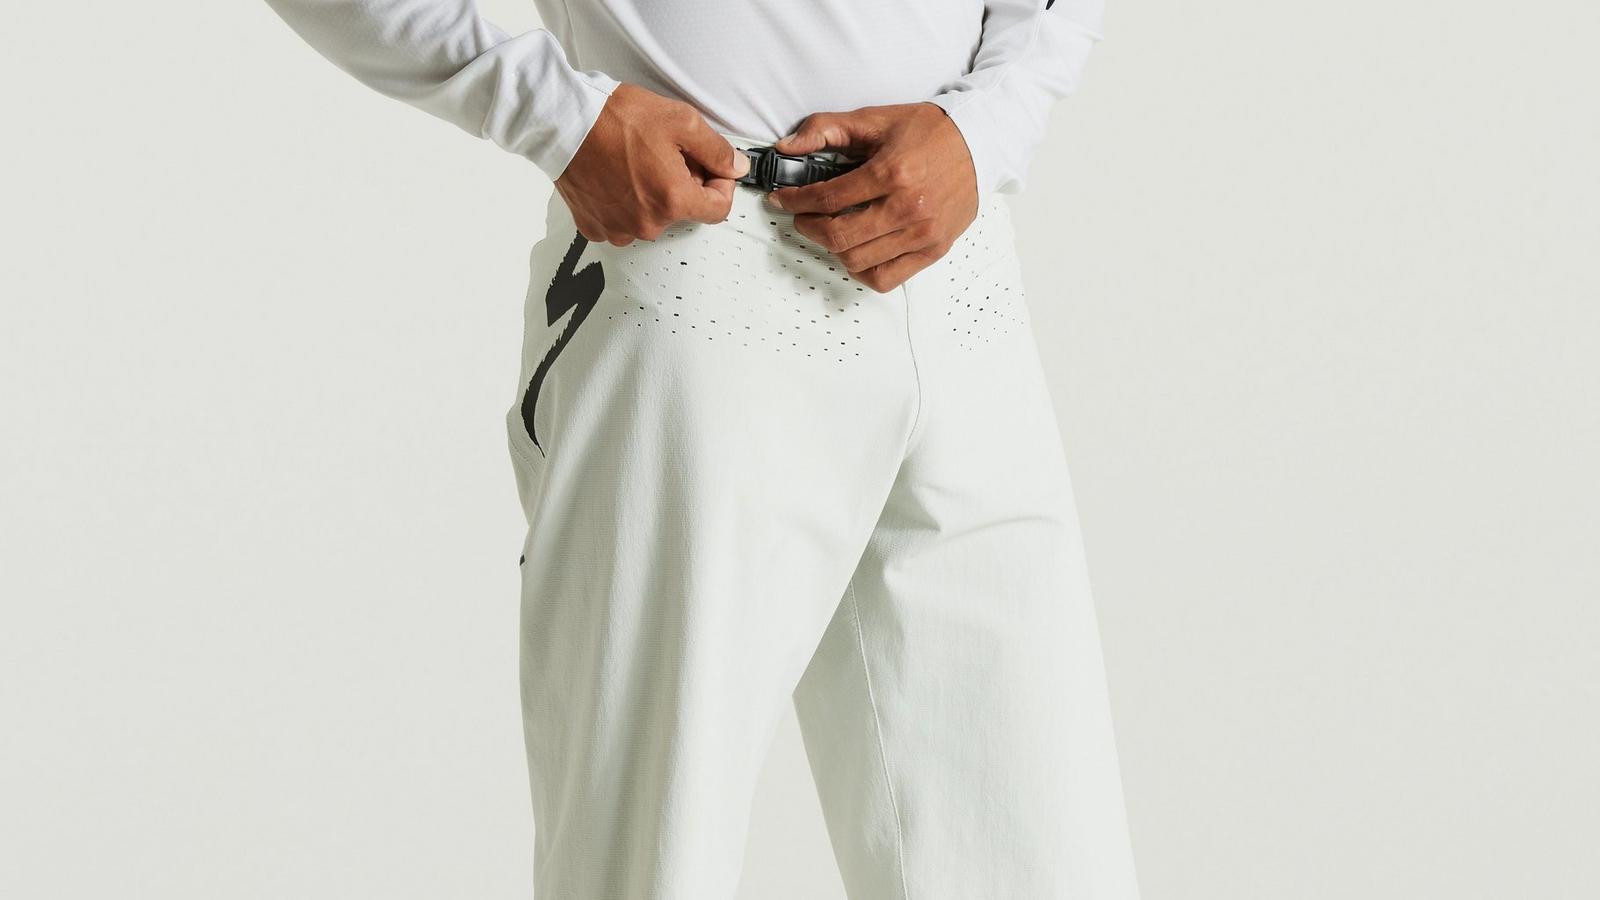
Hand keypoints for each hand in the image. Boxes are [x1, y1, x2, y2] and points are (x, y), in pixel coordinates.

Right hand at [556, 84, 750, 245]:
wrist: (562, 121)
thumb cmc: (614, 118)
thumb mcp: (680, 121)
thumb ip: (716, 149)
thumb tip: (735, 167)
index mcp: (672, 200)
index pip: (718, 210)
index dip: (720, 186)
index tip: (711, 169)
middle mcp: (647, 223)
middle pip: (682, 211)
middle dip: (682, 184)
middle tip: (664, 153)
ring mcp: (618, 229)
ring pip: (652, 217)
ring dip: (652, 195)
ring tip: (636, 162)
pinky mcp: (595, 227)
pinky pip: (622, 221)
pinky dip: (624, 202)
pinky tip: (615, 176)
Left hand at [769, 102, 978, 292]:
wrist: (981, 142)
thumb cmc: (929, 130)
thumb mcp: (876, 118)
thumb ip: (827, 128)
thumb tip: (787, 147)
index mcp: (892, 172)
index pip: (828, 198)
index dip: (796, 201)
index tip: (784, 200)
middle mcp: (908, 207)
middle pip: (839, 237)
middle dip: (809, 228)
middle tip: (803, 217)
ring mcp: (923, 233)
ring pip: (857, 261)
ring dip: (833, 248)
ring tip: (831, 230)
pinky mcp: (934, 249)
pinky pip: (886, 278)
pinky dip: (863, 271)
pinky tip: (857, 251)